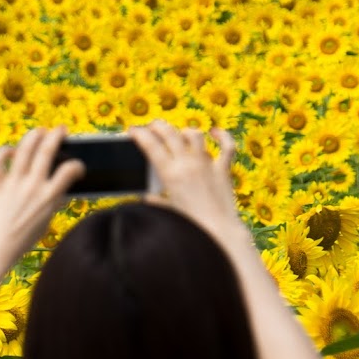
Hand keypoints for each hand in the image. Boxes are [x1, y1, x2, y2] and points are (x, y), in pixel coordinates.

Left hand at [0, 126, 84, 271]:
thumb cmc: (23, 239)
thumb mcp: (46, 221)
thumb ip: (52, 202)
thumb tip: (60, 189)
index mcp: (49, 197)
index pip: (70, 170)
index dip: (77, 164)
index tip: (77, 165)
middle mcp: (33, 186)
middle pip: (46, 151)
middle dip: (56, 135)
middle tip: (61, 129)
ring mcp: (14, 184)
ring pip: (24, 149)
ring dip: (33, 136)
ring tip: (40, 131)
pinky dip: (3, 152)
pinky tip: (10, 151)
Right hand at [127, 120, 244, 245]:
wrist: (218, 232)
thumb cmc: (190, 225)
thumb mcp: (167, 210)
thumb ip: (156, 200)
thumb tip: (149, 198)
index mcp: (170, 173)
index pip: (151, 145)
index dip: (139, 134)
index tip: (132, 130)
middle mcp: (188, 164)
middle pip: (170, 134)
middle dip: (157, 126)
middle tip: (150, 127)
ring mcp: (207, 164)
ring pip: (194, 135)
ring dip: (183, 131)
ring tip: (178, 133)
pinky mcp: (223, 170)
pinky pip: (226, 147)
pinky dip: (222, 137)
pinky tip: (215, 132)